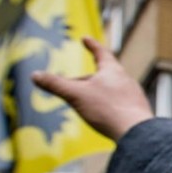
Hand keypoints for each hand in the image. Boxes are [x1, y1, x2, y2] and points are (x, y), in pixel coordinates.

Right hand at [31, 37, 152, 140]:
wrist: (137, 133)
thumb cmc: (107, 109)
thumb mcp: (75, 95)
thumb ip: (55, 85)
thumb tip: (34, 75)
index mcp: (112, 71)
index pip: (101, 53)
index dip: (91, 46)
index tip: (85, 39)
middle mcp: (126, 80)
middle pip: (103, 75)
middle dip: (86, 79)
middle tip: (72, 84)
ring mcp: (133, 96)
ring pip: (111, 90)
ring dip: (97, 94)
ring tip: (87, 104)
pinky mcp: (137, 112)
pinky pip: (119, 105)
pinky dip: (107, 107)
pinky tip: (103, 117)